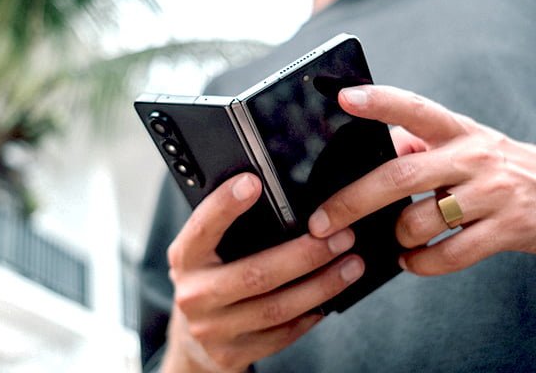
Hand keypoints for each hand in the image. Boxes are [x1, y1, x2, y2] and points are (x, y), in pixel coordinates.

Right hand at [163, 173, 363, 371]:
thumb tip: (282, 201)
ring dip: (321, 286)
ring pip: (276, 308)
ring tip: (351, 266)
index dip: (225, 205)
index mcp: (185, 258)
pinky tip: (330, 298)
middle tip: (340, 237)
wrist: (193, 336)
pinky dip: (310, 315)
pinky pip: (281, 335)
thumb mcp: (208, 251)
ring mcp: (212, 329)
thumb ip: (231, 230)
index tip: (253, 182)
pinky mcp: (231, 354)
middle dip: (305, 255)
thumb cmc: (210, 278)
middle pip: (255, 274)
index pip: (203, 227)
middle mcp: (193, 294)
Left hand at [307, 85, 535, 275]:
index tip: (344, 98)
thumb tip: (375, 150)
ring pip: (421, 220)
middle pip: (400, 175)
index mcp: (458, 131)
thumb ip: (421, 145)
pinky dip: (420, 263)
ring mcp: (492, 193)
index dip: (379, 102)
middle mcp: (473, 156)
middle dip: (352, 201)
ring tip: (393, 240)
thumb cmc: (502, 168)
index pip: (414, 108)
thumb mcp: (466, 144)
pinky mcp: (508, 229)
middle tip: (321, 222)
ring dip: (396, 237)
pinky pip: (449, 255)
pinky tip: (412, 260)